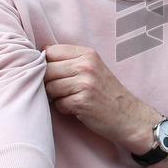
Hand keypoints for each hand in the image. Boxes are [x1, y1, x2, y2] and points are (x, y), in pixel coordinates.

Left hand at [44, 44, 158, 149]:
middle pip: (47, 69)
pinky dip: (64, 109)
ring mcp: (85, 83)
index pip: (51, 51)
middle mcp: (86, 65)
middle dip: (49, 82)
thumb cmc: (107, 93)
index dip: (46, 63)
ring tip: (72, 99)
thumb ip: (71, 62)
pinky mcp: (82, 101)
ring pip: (50, 87)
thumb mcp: (94, 69)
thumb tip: (38, 61)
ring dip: (56, 97)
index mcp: (88, 54)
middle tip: (63, 90)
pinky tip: (77, 108)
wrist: (129, 116)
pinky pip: (58, 104)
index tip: (54, 74)